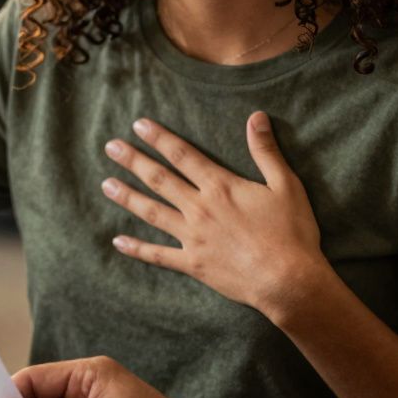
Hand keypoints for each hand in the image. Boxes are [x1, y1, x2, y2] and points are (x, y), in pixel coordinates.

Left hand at [101, 112, 328, 320]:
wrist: (288, 280)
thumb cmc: (291, 233)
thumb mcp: (285, 185)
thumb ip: (266, 151)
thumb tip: (256, 117)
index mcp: (221, 186)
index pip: (182, 155)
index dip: (159, 138)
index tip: (138, 125)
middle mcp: (200, 208)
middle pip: (160, 179)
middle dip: (133, 161)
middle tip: (110, 147)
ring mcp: (193, 237)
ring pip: (152, 212)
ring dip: (128, 197)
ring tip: (106, 184)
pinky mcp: (192, 263)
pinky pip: (158, 255)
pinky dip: (137, 249)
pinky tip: (118, 241)